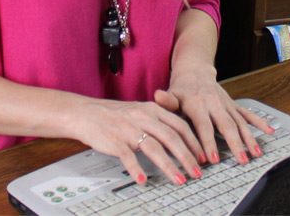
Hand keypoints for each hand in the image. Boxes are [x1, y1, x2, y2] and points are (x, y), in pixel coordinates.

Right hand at [70, 97, 205, 186]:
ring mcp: (129, 129)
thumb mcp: (141, 111)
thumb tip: (182, 138)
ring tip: (178, 180)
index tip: (202, 157)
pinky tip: (143, 179)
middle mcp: (143, 118)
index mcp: (152, 109)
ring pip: (154, 148)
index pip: (180, 126)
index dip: (194, 143)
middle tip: (196, 172)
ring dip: (169, 166)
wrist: (86, 113)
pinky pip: (128, 157)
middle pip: (171, 138)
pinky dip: (136, 169)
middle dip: (187, 157)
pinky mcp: (115, 141)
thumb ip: (160, 121)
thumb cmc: (115, 115)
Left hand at [157, 66, 273, 167]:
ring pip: (240, 122)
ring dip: (249, 138)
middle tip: (241, 160)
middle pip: (227, 126)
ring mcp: (226, 104)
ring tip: (255, 154)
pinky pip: (248, 114)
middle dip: (235, 144)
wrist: (195, 71)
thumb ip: (167, 101)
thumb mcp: (171, 94)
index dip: (208, 143)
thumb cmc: (181, 89)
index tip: (211, 159)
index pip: (204, 126)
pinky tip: (269, 132)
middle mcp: (214, 104)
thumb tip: (158, 96)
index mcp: (198, 104)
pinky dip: (260, 123)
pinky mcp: (233, 105)